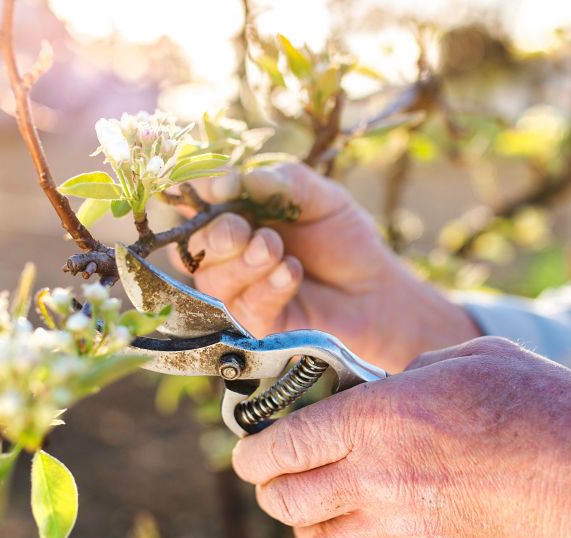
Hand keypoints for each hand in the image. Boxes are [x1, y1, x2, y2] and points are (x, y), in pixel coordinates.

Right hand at [171, 162, 477, 371]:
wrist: (375, 289)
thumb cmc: (344, 239)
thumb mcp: (322, 198)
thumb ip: (283, 182)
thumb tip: (240, 179)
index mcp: (236, 213)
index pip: (196, 200)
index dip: (197, 192)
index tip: (221, 186)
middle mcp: (228, 252)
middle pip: (194, 245)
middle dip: (217, 234)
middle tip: (243, 229)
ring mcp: (237, 291)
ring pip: (212, 279)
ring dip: (243, 263)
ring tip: (277, 250)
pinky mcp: (254, 325)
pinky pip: (243, 307)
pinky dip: (266, 287)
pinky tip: (291, 273)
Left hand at [230, 337, 570, 537]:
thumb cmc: (542, 404)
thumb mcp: (469, 356)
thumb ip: (413, 370)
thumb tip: (389, 386)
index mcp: (379, 417)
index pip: (285, 443)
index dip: (253, 450)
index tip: (246, 451)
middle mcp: (378, 476)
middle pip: (288, 497)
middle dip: (268, 487)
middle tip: (270, 474)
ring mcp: (403, 523)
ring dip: (301, 523)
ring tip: (305, 505)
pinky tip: (347, 535)